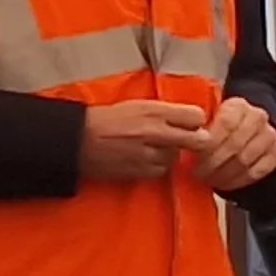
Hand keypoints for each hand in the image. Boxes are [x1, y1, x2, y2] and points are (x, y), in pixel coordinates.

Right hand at [77, 101, 209, 184]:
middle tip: (188, 140)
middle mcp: (156, 131)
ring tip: (153, 147)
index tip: (191, 124)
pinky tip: (144, 158)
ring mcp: (149, 153)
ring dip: (170, 153)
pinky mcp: (141, 170)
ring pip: (177, 156)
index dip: (196, 121)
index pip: (197, 116)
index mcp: (155, 111)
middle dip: (195, 140)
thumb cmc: (107, 119)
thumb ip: (165, 112)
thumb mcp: (138, 105)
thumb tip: (191, 119)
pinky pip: (162, 170)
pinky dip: (157, 166)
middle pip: (198, 140)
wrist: (78, 139)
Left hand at [188, 97, 275, 191]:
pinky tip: (225, 184)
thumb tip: (177, 143)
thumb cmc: (216, 128)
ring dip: (224, 174)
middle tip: (198, 174)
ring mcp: (270, 134)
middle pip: (236, 144)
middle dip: (214, 163)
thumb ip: (194, 128)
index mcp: (237, 105)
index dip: (209, 143)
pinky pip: (258, 171)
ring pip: (246, 159)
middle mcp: (258, 117)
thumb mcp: (205, 120)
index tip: (192, 158)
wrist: (244, 131)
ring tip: (210, 180)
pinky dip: (239, 180)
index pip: (226, 124)